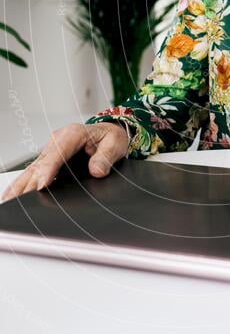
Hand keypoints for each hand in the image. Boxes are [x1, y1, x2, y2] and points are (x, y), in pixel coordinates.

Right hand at [0, 122, 129, 201]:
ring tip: (9, 199)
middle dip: (29, 181)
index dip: (48, 168)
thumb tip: (96, 170)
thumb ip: (106, 156)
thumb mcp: (115, 144)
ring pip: (33, 169)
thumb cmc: (110, 138)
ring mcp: (51, 150)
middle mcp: (58, 141)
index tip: (41, 184)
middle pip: (40, 162)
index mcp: (74, 133)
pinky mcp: (48, 160)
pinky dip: (23, 183)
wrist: (108, 134)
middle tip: (19, 198)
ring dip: (20, 184)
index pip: (58, 151)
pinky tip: (13, 195)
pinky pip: (34, 172)